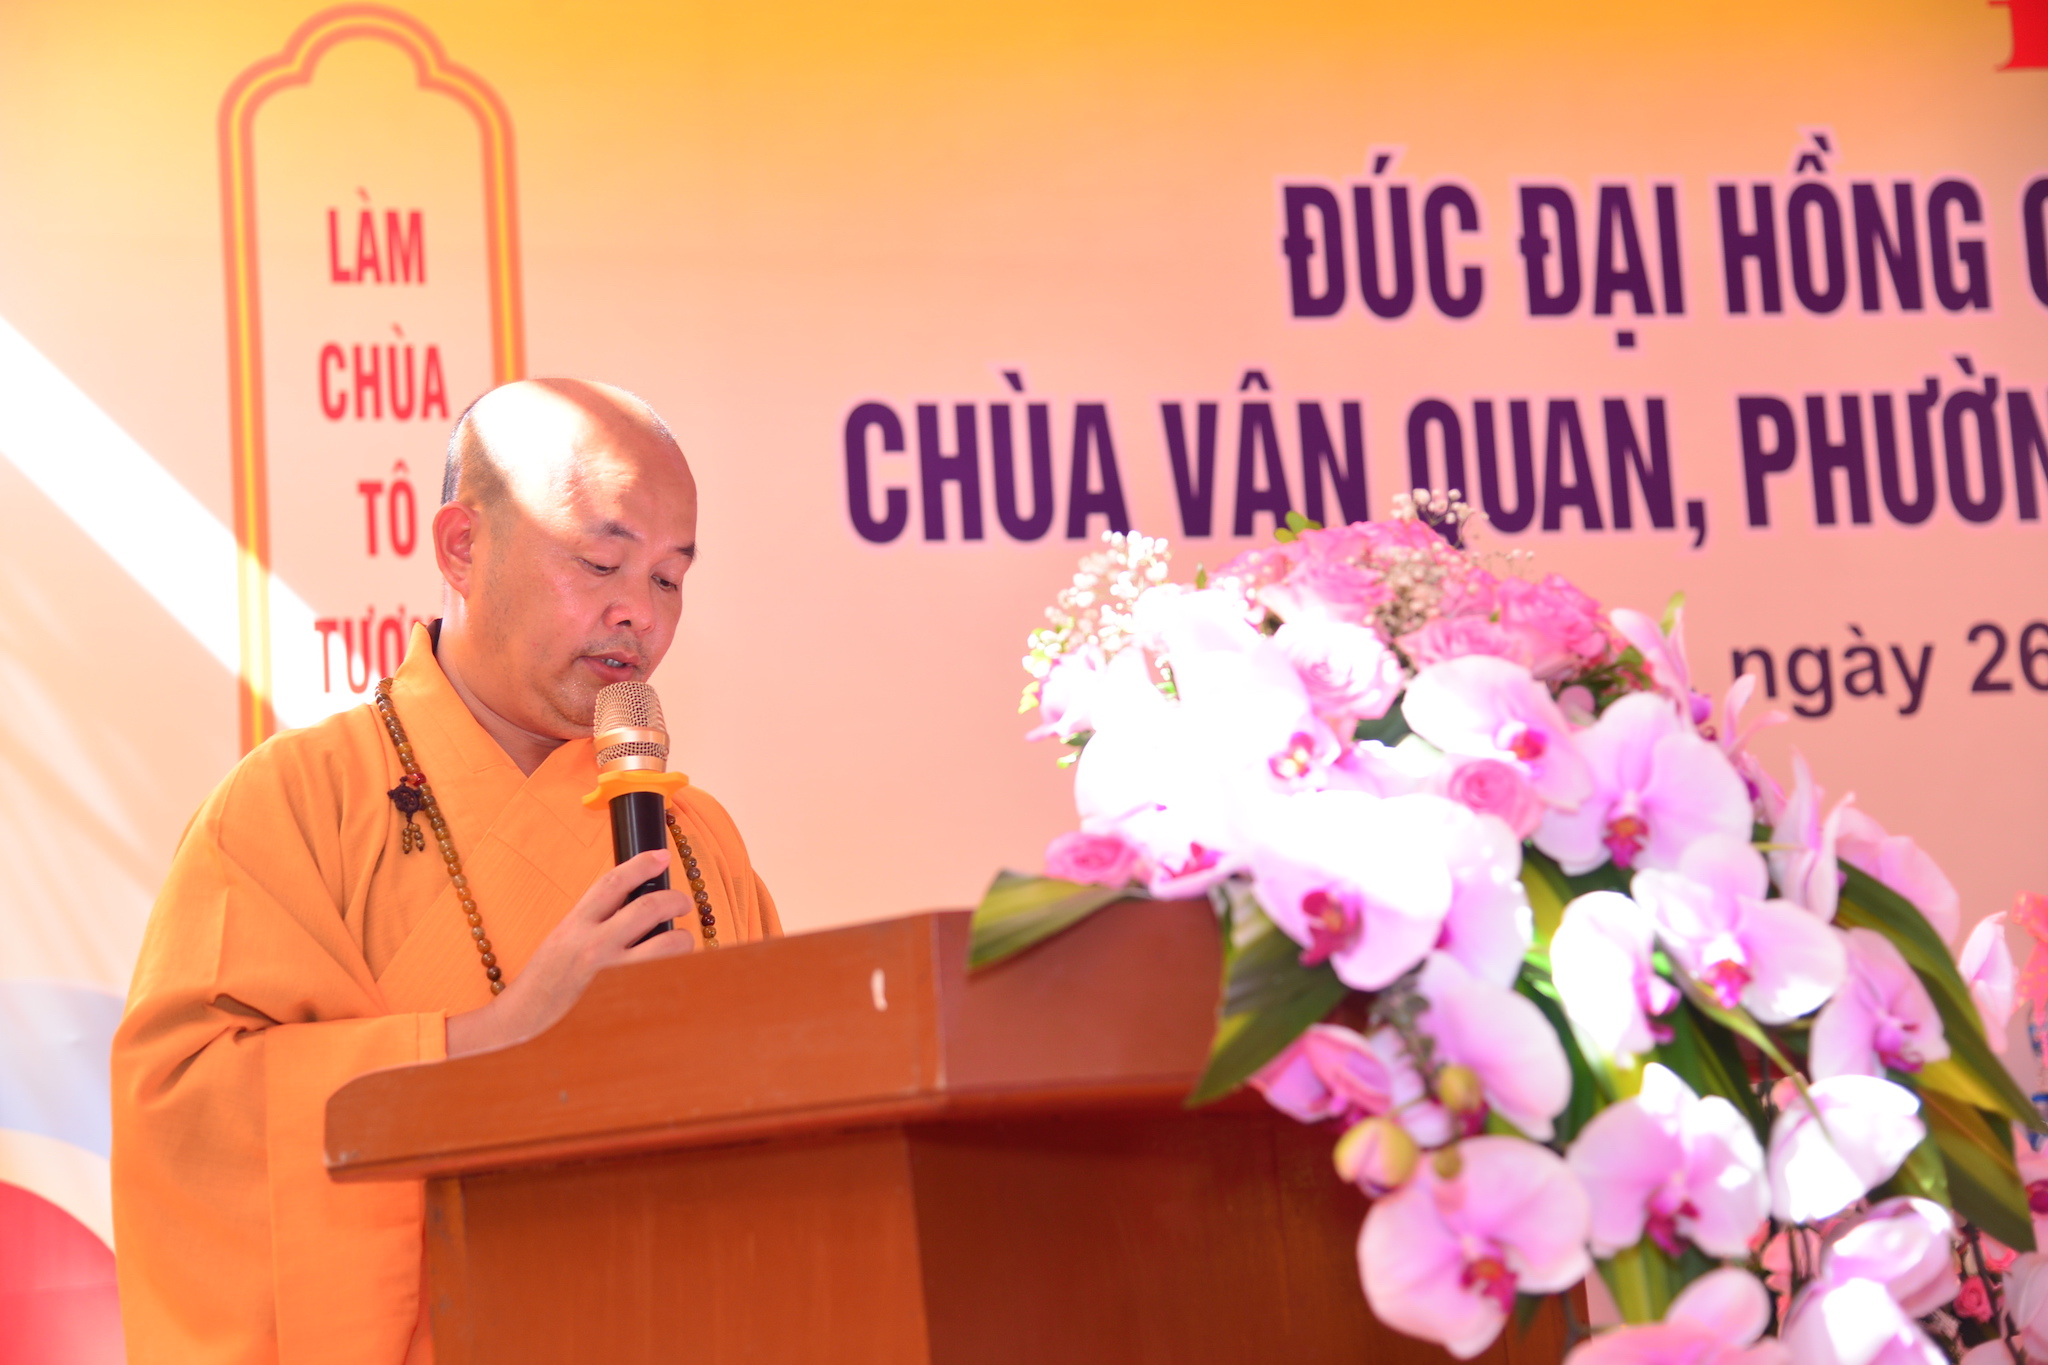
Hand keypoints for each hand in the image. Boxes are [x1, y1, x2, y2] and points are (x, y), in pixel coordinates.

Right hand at [446, 848, 693, 1056]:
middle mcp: (592, 944)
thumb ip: (594, 923)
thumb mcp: (562, 941)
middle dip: (674, 899)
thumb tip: (635, 905)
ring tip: (681, 940)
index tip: (662, 856)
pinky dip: (674, 969)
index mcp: (575, 924)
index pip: (612, 883)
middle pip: (647, 907)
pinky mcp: (624, 999)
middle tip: (684, 902)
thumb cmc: (544, 983)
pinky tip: (673, 972)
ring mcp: (610, 973)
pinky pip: (662, 977)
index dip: (641, 864)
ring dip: (682, 938)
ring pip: (666, 943)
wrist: (520, 1025)